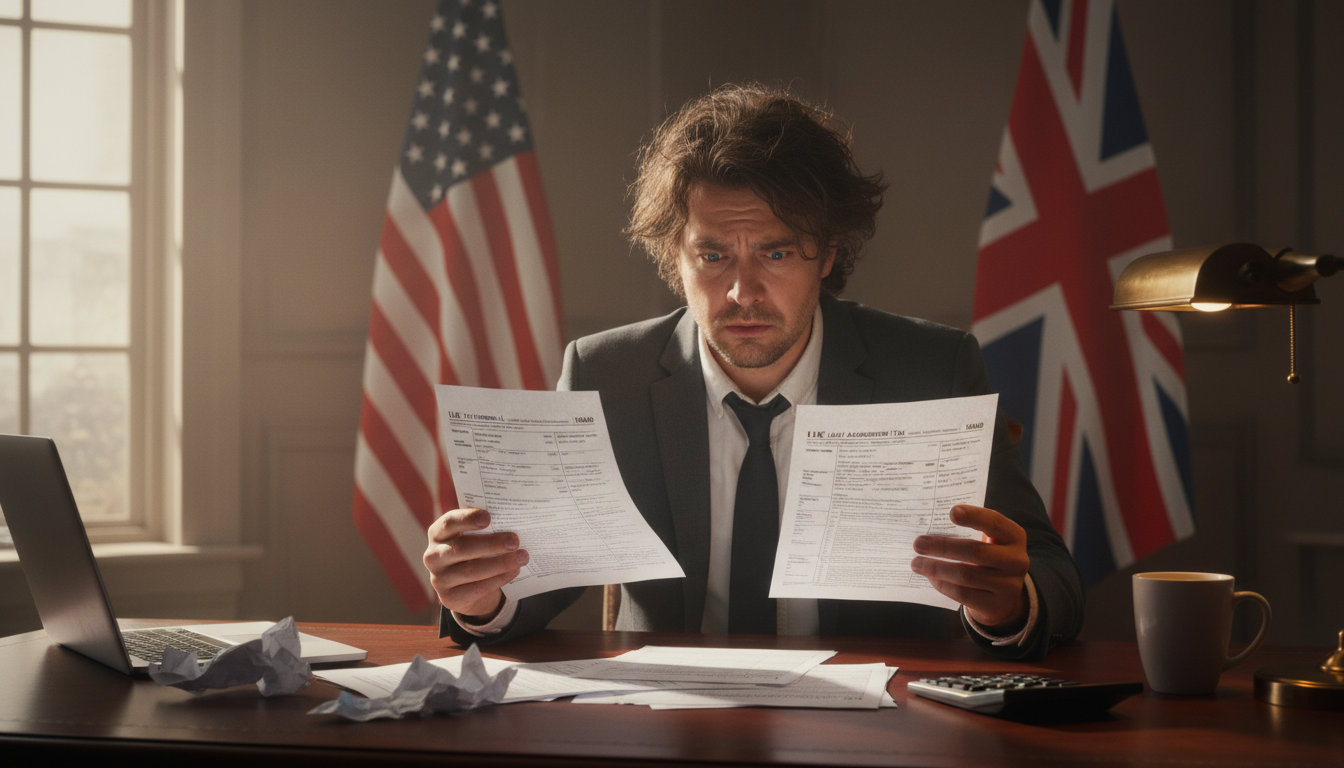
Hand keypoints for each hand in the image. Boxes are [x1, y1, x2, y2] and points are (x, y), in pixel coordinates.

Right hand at [423, 507, 527, 620]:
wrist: (464, 586)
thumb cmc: (472, 551)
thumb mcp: (471, 537)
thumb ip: (484, 528)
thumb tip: (511, 519)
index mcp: (437, 534)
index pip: (448, 523)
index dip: (467, 519)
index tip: (488, 517)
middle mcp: (433, 556)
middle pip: (462, 548)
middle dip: (491, 544)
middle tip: (515, 541)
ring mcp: (439, 579)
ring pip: (472, 570)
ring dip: (501, 563)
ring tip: (522, 557)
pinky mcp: (450, 598)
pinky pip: (478, 588)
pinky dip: (499, 579)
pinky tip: (514, 571)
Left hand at [911, 504, 1029, 629]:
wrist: (1004, 596)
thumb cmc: (989, 557)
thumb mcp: (989, 541)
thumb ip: (968, 532)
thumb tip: (930, 529)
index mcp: (1014, 537)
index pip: (995, 523)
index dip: (974, 516)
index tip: (952, 512)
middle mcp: (1016, 560)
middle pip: (975, 551)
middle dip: (942, 547)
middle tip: (918, 543)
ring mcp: (1008, 586)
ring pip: (965, 575)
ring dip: (936, 568)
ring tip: (916, 563)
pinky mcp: (995, 606)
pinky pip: (962, 594)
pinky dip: (942, 584)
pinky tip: (930, 577)